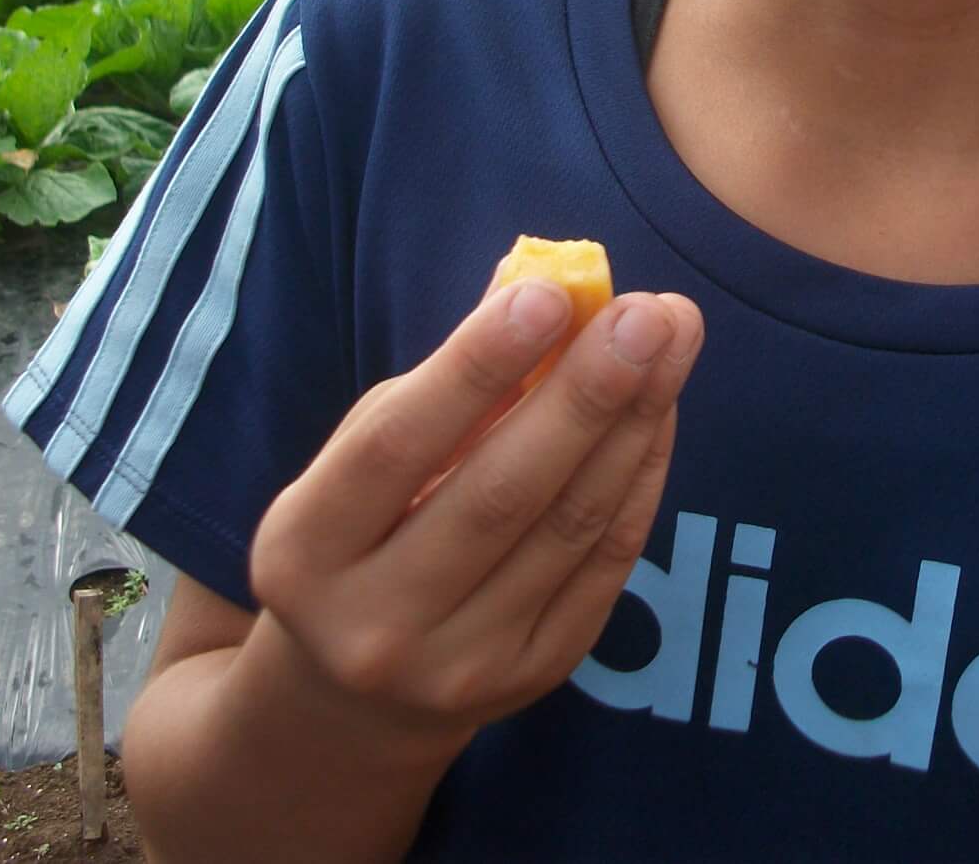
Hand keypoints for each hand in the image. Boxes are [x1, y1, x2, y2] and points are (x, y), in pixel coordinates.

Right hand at [243, 276, 704, 757]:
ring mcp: (460, 664)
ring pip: (569, 527)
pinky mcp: (533, 675)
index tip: (548, 294)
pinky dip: (641, 475)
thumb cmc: (362, 532)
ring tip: (672, 336)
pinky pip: (606, 563)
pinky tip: (660, 407)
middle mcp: (375, 623)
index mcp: (306, 550)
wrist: (355, 694)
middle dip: (584, 393)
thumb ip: (444, 382)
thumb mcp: (363, 459)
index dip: (475, 368)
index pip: (396, 447)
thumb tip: (539, 285)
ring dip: (632, 422)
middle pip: (500, 494)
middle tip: (647, 314)